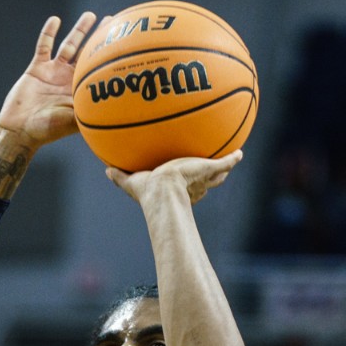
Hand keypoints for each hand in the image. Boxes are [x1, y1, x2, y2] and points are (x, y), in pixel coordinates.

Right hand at [0, 11, 102, 149]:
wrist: (20, 129)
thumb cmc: (47, 130)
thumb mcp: (73, 122)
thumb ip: (90, 113)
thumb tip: (114, 113)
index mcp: (80, 90)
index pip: (99, 68)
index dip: (110, 55)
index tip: (124, 41)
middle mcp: (69, 79)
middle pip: (87, 52)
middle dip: (99, 37)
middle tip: (113, 20)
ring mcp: (53, 72)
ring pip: (69, 45)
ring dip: (79, 30)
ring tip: (91, 15)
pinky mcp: (37, 68)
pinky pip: (43, 46)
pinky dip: (49, 33)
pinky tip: (56, 19)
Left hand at [105, 151, 241, 205]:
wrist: (162, 191)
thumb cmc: (148, 192)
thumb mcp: (130, 181)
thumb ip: (119, 177)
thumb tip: (106, 171)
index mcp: (178, 190)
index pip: (187, 187)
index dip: (189, 185)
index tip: (187, 180)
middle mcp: (193, 186)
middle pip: (205, 182)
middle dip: (209, 177)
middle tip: (212, 170)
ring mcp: (202, 179)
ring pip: (217, 175)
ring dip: (224, 168)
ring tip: (232, 158)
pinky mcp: (208, 170)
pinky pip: (225, 163)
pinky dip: (232, 158)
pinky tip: (240, 152)